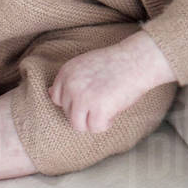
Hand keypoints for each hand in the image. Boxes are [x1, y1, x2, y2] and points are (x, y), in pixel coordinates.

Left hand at [48, 31, 175, 132]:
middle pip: (68, 113)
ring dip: (93, 121)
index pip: (56, 98)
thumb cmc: (116, 63)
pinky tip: (114, 111)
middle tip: (104, 99)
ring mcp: (83, 97)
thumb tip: (49, 94)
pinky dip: (106, 123)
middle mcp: (70, 85)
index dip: (74, 101)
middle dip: (85, 112)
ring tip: (107, 109)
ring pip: (78, 125)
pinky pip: (96, 128)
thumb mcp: (86, 65)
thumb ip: (69, 79)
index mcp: (66, 72)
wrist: (138, 60)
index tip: (90, 96)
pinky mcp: (98, 109)